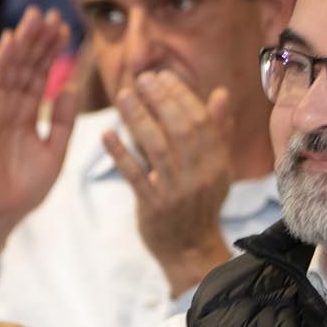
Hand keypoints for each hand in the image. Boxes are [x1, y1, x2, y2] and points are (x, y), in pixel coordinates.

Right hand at [0, 8, 77, 268]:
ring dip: (22, 42)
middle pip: (26, 66)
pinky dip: (0, 62)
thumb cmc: (24, 188)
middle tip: (52, 13)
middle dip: (38, 40)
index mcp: (27, 115)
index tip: (66, 30)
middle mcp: (9, 108)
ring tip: (35, 17)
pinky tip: (10, 41)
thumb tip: (73, 86)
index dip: (52, 53)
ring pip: (10, 68)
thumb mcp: (55, 150)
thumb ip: (64, 120)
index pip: (41, 76)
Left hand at [106, 70, 233, 295]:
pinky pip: (135, 176)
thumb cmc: (200, 202)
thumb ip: (218, 131)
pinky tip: (106, 134)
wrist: (191, 249)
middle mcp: (200, 175)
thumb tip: (219, 93)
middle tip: (141, 79)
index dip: (181, 96)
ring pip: (157, 148)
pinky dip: (120, 154)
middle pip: (180, 130)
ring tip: (122, 96)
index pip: (200, 121)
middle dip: (160, 100)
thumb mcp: (217, 168)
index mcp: (217, 162)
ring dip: (138, 119)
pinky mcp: (154, 207)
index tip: (162, 76)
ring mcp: (177, 191)